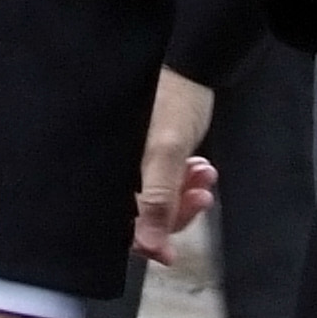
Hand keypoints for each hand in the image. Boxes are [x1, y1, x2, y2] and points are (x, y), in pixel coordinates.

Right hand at [135, 67, 217, 261]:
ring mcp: (136, 161)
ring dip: (186, 195)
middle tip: (200, 197)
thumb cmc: (174, 100)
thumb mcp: (166, 152)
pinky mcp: (152, 154)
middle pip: (141, 214)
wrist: (193, 65)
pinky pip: (168, 182)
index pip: (120, 222)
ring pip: (159, 199)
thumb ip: (157, 200)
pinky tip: (203, 169)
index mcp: (111, 168)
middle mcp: (119, 168)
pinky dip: (187, 181)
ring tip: (205, 176)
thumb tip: (151, 249)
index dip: (144, 240)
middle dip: (175, 210)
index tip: (170, 252)